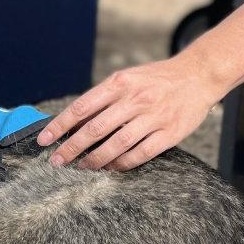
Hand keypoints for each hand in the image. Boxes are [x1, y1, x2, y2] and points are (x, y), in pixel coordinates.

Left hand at [37, 56, 221, 171]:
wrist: (199, 75)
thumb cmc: (157, 79)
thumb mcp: (127, 79)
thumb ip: (103, 98)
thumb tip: (74, 121)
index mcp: (119, 83)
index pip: (81, 106)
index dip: (60, 125)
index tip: (44, 139)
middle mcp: (134, 99)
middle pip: (95, 129)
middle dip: (72, 148)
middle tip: (57, 161)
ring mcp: (153, 117)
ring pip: (116, 145)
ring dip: (95, 160)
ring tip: (82, 168)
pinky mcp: (169, 133)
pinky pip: (140, 154)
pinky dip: (122, 164)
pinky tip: (111, 168)